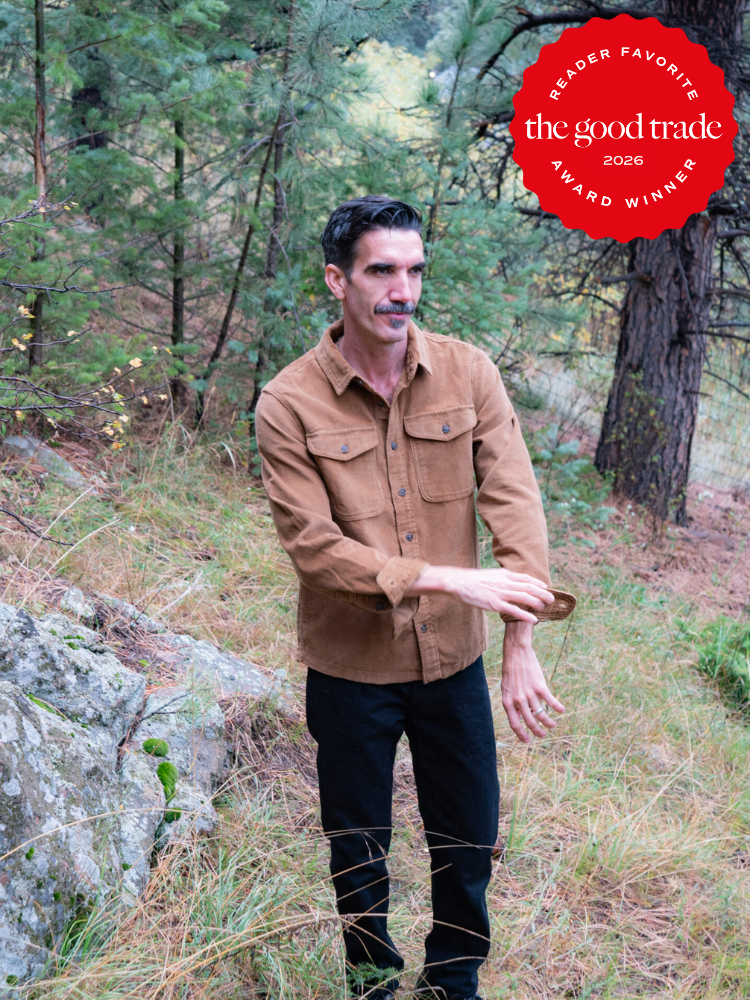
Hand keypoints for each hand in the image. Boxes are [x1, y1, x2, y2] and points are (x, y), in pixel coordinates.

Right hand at [406, 565, 553, 624]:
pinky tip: (533, 620)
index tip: (546, 587)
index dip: (538, 583)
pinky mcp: (495, 604)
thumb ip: (503, 578)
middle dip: (542, 593)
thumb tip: (512, 581)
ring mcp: (500, 593)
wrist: (459, 582)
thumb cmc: (473, 580)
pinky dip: (526, 615)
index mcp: (504, 574)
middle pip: (529, 587)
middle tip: (551, 599)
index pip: (526, 578)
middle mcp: (505, 582)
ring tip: (545, 608)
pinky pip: (514, 610)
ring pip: (524, 597)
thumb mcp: (491, 575)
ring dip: (537, 602)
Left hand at [501, 621, 563, 742]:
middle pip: (530, 722)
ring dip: (548, 723)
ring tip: (553, 726)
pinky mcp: (540, 687)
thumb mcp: (506, 689)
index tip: (527, 741)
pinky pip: (551, 701)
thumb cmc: (511, 671)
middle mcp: (518, 700)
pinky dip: (557, 707)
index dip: (521, 735)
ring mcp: (529, 694)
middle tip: (543, 736)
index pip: (514, 724)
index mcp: (507, 702)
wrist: (516, 653)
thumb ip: (512, 703)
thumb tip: (521, 717)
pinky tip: (562, 710)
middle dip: (537, 732)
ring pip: (541, 714)